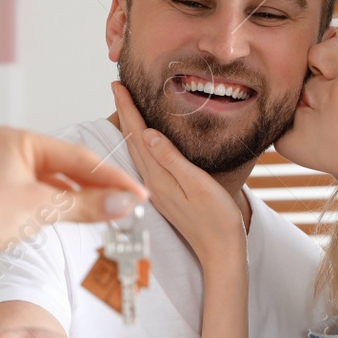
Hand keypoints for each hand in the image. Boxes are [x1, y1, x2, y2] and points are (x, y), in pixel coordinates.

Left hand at [0, 126, 147, 286]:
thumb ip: (86, 205)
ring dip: (84, 199)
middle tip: (131, 203)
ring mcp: (8, 177)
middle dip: (100, 187)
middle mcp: (12, 153)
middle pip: (69, 168)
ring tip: (113, 212)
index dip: (110, 177)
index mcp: (19, 141)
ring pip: (58, 184)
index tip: (137, 192)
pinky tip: (83, 217)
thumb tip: (123, 203)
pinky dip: (66, 208)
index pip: (77, 157)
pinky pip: (44, 199)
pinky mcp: (5, 201)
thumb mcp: (42, 208)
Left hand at [110, 82, 244, 268]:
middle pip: (132, 141)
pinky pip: (145, 163)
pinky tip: (142, 140)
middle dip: (124, 113)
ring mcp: (156, 191)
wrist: (221, 251)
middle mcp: (151, 184)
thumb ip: (172, 159)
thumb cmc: (217, 219)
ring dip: (130, 127)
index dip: (127, 109)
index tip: (117, 86)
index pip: (138, 135)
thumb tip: (149, 134)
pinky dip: (140, 144)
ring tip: (125, 107)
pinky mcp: (164, 196)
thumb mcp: (198, 184)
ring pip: (136, 152)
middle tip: (116, 88)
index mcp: (158, 178)